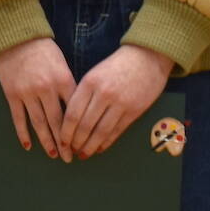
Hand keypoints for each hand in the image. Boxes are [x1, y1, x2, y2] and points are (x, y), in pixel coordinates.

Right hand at [0, 37, 75, 160]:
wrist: (16, 38)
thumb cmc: (43, 50)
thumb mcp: (62, 64)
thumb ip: (68, 86)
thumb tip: (77, 110)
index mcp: (63, 80)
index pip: (73, 111)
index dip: (78, 129)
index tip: (83, 142)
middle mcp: (46, 89)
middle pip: (57, 122)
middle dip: (64, 142)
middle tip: (70, 158)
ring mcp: (28, 93)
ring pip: (39, 123)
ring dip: (47, 141)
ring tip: (53, 154)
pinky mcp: (12, 94)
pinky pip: (19, 118)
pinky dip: (23, 133)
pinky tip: (28, 146)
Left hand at [60, 44, 172, 158]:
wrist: (147, 57)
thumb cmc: (117, 65)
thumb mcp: (95, 73)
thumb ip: (83, 93)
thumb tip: (70, 119)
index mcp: (90, 83)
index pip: (72, 114)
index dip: (65, 132)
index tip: (62, 140)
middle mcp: (104, 94)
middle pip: (85, 126)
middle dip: (76, 142)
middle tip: (71, 150)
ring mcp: (120, 104)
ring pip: (100, 132)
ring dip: (90, 146)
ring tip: (83, 153)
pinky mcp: (134, 111)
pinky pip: (116, 132)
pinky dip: (106, 143)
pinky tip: (99, 148)